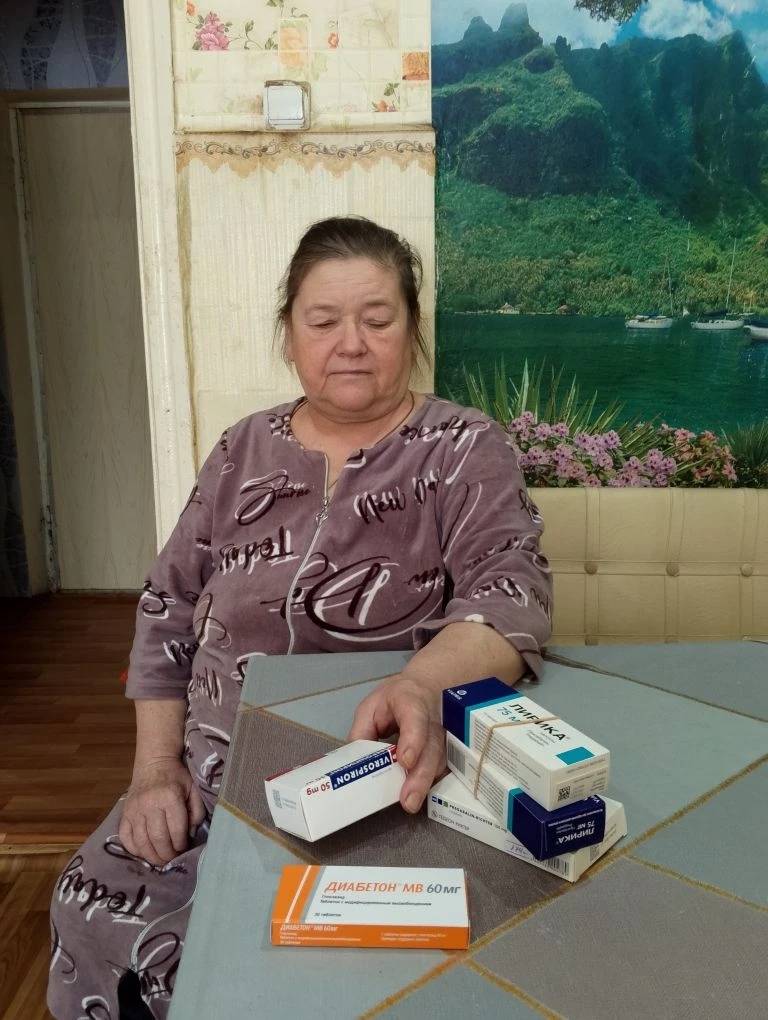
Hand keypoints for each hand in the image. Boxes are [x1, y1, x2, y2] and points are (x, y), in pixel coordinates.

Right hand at [118, 758, 205, 865]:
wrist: (154, 762)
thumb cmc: (177, 776)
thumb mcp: (193, 789)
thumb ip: (197, 812)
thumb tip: (189, 834)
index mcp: (170, 797)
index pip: (176, 830)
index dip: (181, 845)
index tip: (184, 849)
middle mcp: (150, 804)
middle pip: (158, 839)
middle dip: (167, 855)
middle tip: (173, 859)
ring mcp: (134, 810)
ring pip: (142, 842)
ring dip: (152, 856)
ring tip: (161, 860)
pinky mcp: (124, 813)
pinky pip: (126, 838)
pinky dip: (134, 850)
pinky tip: (144, 852)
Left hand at [348, 673, 444, 814]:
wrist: (425, 688)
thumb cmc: (394, 700)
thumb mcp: (371, 707)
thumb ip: (362, 731)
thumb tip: (356, 762)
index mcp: (410, 701)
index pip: (415, 718)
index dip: (412, 740)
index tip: (405, 761)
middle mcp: (432, 719)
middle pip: (431, 747)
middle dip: (420, 775)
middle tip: (408, 800)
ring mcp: (444, 735)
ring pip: (439, 760)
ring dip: (425, 784)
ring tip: (410, 803)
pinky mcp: (447, 749)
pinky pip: (441, 768)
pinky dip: (430, 783)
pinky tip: (418, 795)